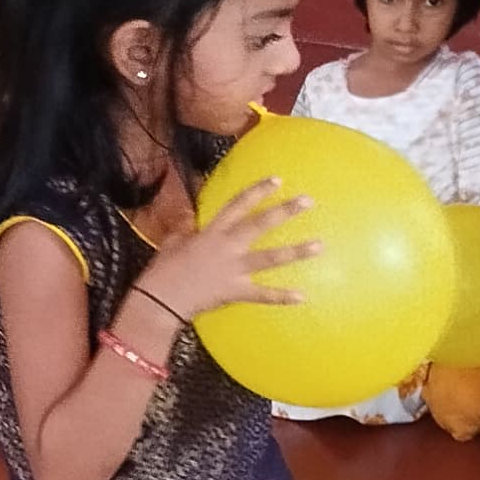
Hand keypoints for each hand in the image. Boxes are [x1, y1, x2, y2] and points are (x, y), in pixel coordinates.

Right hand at [140, 176, 318, 319]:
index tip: (277, 180)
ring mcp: (233, 269)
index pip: (238, 205)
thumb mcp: (172, 242)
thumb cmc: (162, 270)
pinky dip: (281, 296)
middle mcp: (227, 246)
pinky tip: (302, 296)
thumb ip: (186, 229)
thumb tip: (190, 220)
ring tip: (319, 245)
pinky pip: (262, 294)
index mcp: (212, 232)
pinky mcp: (235, 291)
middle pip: (260, 225)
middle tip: (307, 201)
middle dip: (284, 211)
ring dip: (295, 252)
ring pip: (269, 257)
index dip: (257, 191)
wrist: (159, 299)